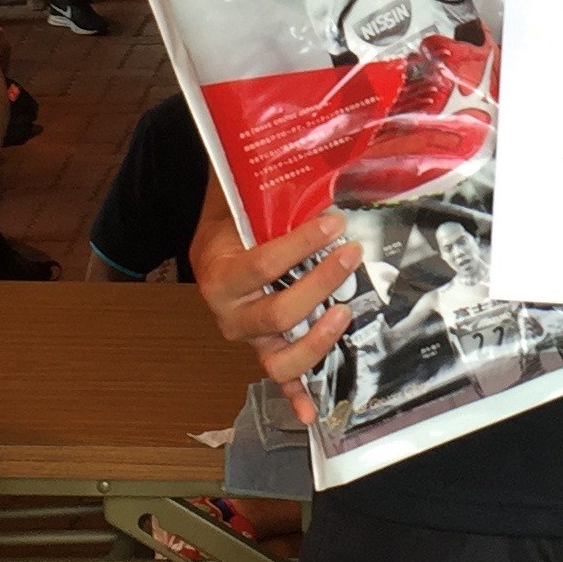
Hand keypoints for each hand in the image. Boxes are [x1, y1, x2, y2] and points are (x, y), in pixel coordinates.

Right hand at [193, 206, 363, 425]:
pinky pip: (279, 379)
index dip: (301, 246)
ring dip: (317, 342)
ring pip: (279, 358)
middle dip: (319, 285)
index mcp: (218, 273)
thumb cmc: (232, 219)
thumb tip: (308, 149)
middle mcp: (229, 313)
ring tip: (344, 314)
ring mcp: (248, 337)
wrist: (213, 244)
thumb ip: (265, 184)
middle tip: (350, 256)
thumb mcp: (239, 199)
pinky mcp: (264, 350)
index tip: (334, 224)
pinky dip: (295, 397)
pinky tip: (311, 412)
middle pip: (277, 313)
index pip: (262, 264)